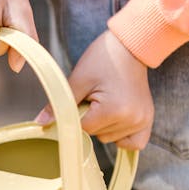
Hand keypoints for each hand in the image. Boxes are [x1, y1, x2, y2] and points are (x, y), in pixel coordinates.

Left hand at [36, 30, 153, 149]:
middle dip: (91, 119)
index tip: (81, 99)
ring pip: (110, 138)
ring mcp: (142, 121)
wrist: (130, 46)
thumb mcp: (78, 79)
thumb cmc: (103, 58)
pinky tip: (116, 120)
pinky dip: (122, 136)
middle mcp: (132, 119)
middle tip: (96, 96)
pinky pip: (133, 142)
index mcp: (114, 110)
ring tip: (107, 101)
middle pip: (98, 135)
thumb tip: (40, 123)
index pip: (84, 129)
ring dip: (104, 125)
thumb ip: (60, 104)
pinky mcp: (148, 120)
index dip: (77, 115)